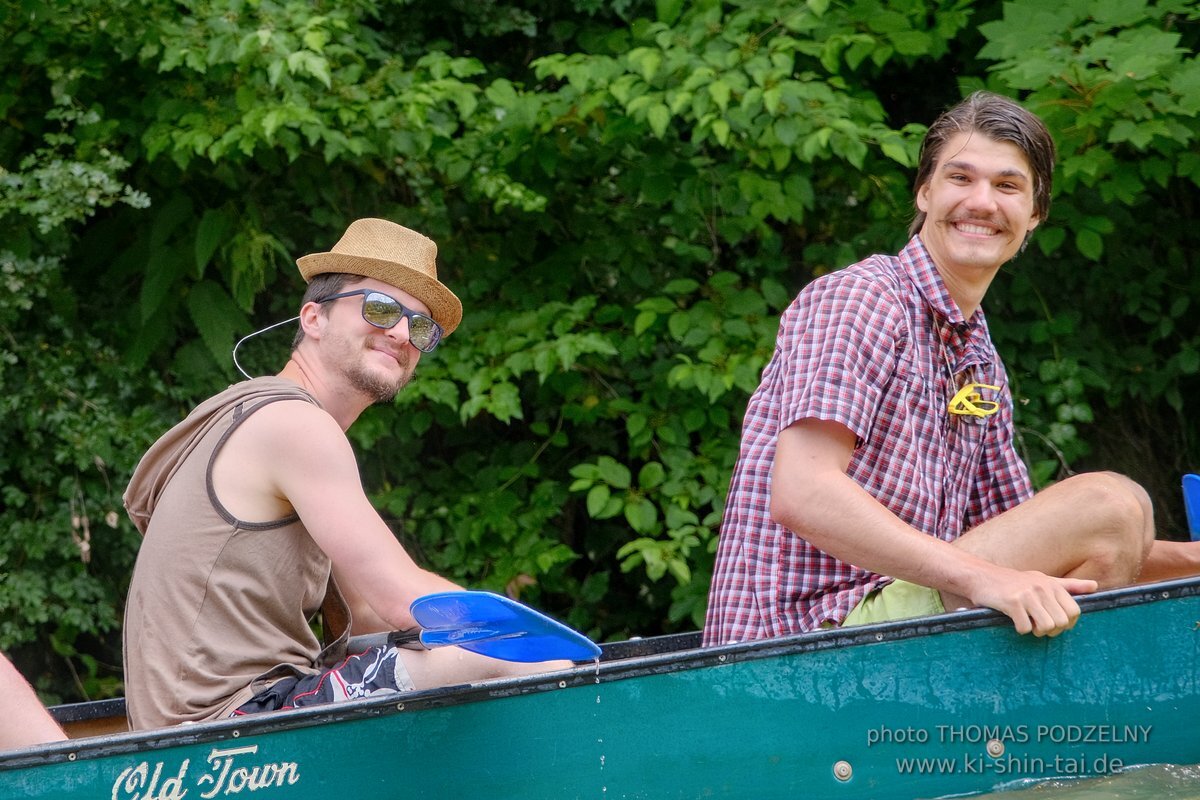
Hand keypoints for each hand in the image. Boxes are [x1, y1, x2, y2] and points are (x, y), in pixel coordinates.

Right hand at [971, 570, 1096, 637]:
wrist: (981, 576)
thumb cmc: (1014, 581)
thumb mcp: (1043, 579)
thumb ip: (1070, 585)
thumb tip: (1095, 586)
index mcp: (1052, 584)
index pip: (1074, 612)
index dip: (1067, 623)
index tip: (1055, 623)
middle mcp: (1042, 588)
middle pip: (1062, 622)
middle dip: (1052, 630)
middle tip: (1039, 626)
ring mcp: (1027, 595)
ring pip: (1046, 626)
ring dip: (1037, 632)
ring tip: (1029, 625)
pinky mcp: (1012, 602)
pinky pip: (1025, 628)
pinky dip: (1021, 630)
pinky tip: (1014, 621)